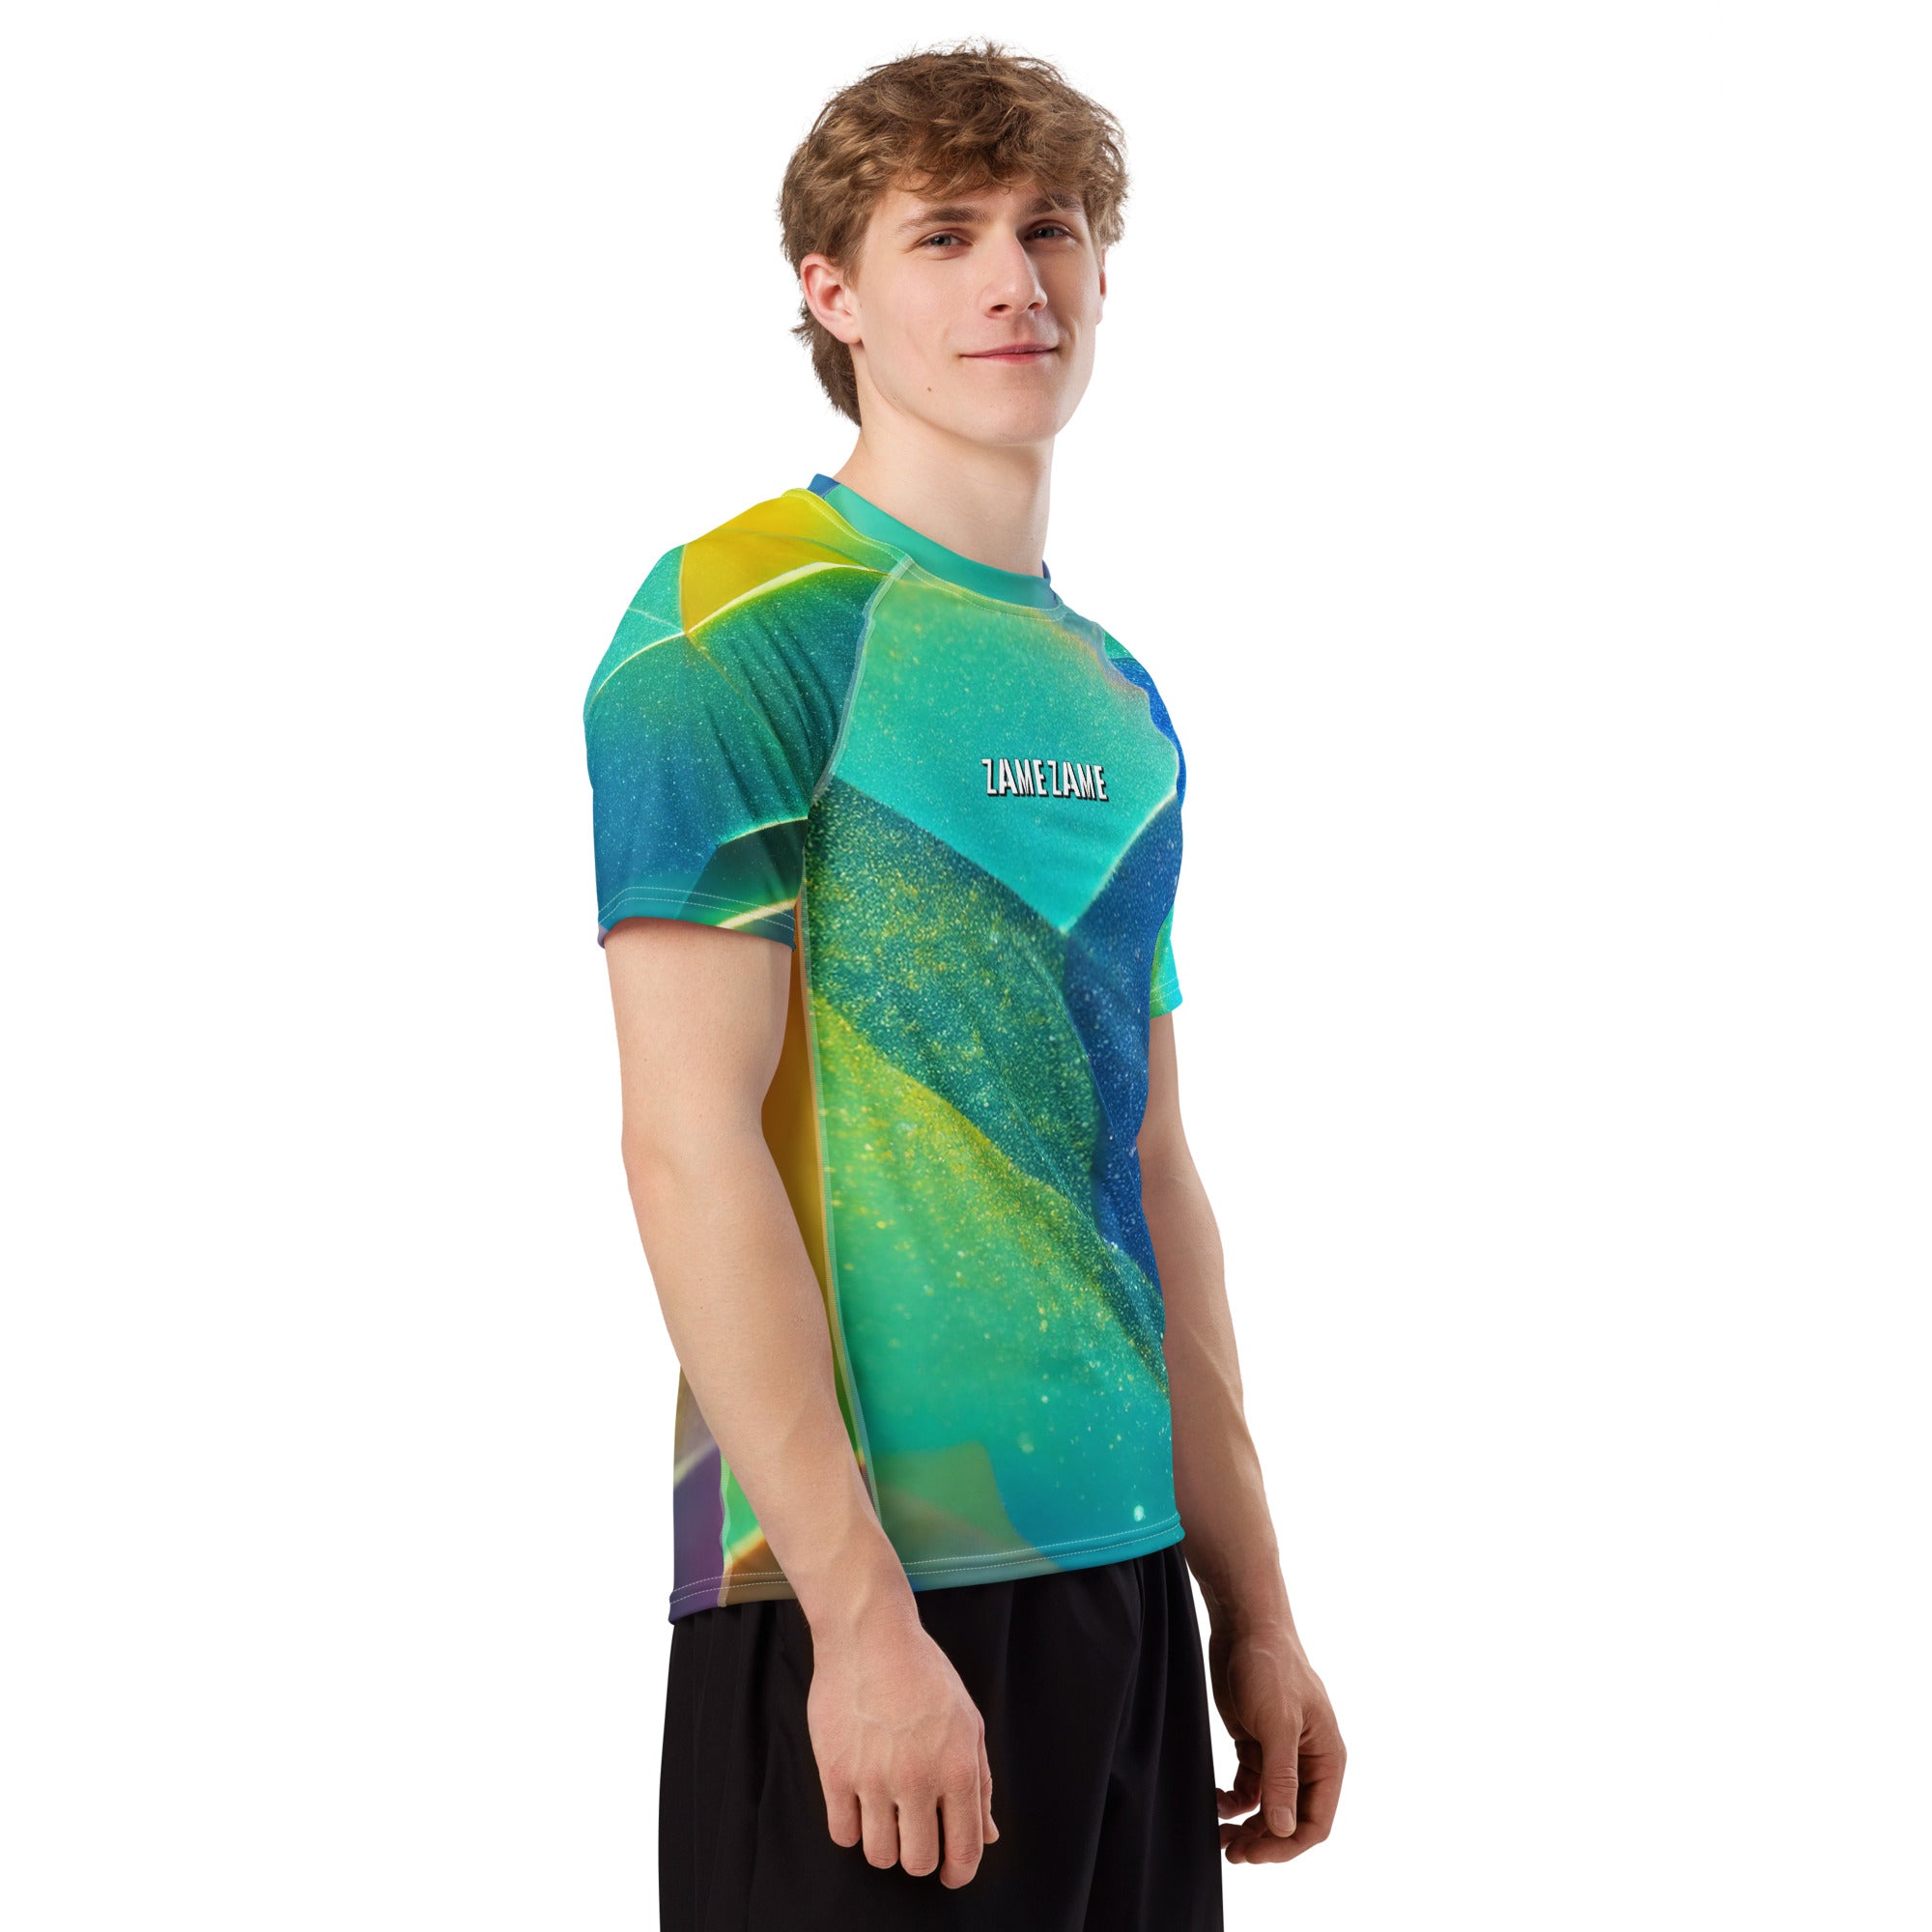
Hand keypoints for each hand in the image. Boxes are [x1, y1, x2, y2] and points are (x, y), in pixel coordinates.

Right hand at [805, 1604, 999, 1887]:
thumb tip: (988, 1836)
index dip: (959, 1871)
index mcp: (958, 1767)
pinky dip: (853, 1828)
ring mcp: (874, 1777)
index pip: (966, 1850)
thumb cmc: (923, 1673)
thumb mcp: (967, 1721)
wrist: (871, 1634)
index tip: (950, 1872)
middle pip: (918, 1861)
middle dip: (920, 1856)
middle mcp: (918, 1778)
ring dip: (885, 1844)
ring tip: (886, 1816)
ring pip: (879, 1855)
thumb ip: (980, 1783)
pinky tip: (860, 1803)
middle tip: (915, 1834)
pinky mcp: (835, 1772)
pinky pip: (843, 1834)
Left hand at [1206, 1618, 1344, 1864]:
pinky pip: (1250, 1787)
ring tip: (1220, 1835)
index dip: (1287, 1846)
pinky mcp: (1256, 1742)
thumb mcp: (1277, 1724)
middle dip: (1264, 1840)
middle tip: (1230, 1850)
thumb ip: (1283, 1778)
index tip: (1253, 1854)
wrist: (1244, 1625)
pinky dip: (1235, 1801)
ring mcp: (1281, 1753)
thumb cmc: (1270, 1666)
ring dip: (1248, 1826)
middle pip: (1291, 1820)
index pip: (1316, 1822)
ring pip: (1269, 1807)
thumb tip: (1285, 1829)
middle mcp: (1308, 1760)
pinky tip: (1217, 1800)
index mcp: (1327, 1758)